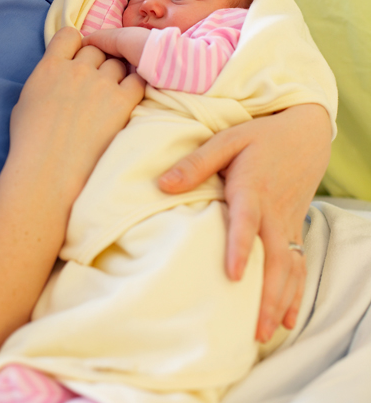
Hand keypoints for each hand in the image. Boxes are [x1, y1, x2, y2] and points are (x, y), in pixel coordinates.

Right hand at [11, 27, 144, 201]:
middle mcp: (77, 69)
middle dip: (97, 62)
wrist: (47, 172)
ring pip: (117, 63)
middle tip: (95, 83)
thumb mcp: (26, 100)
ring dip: (116, 74)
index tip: (77, 58)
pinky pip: (137, 81)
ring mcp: (101, 84)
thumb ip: (46, 78)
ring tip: (110, 95)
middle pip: (97, 50)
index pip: (70, 34)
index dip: (76, 45)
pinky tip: (128, 100)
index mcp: (50, 66)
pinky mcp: (121, 103)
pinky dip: (134, 86)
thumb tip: (57, 74)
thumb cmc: (30, 143)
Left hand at [157, 103, 331, 341]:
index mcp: (253, 189)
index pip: (246, 222)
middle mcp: (274, 212)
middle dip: (266, 295)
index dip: (240, 248)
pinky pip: (299, 266)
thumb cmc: (259, 137)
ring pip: (289, 269)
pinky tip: (286, 319)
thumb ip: (196, 163)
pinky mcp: (295, 229)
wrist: (303, 134)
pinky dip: (295, 294)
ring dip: (280, 302)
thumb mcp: (226, 140)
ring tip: (264, 332)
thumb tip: (162, 185)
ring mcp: (288, 224)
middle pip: (275, 258)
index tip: (234, 275)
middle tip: (252, 328)